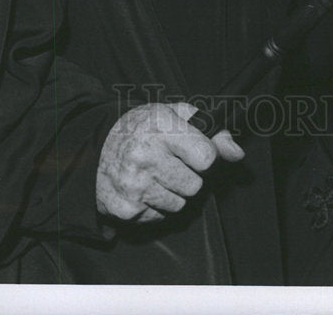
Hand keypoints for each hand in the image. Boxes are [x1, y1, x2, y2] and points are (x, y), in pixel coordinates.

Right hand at [96, 101, 243, 222]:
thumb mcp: (176, 115)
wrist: (96, 146)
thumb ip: (211, 132)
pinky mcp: (125, 209)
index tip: (194, 152)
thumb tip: (237, 153)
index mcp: (161, 128)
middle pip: (194, 185)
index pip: (207, 157)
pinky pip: (159, 217)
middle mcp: (146, 157)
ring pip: (178, 204)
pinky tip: (142, 188)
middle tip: (171, 163)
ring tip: (155, 175)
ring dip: (171, 193)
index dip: (205, 156)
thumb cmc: (143, 128)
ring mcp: (134, 185)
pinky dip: (154, 206)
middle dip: (188, 176)